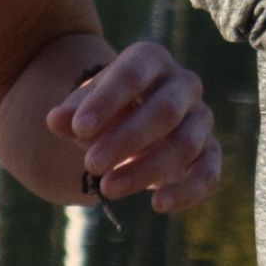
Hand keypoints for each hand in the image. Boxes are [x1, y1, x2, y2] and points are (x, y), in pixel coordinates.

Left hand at [46, 38, 221, 215]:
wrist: (130, 121)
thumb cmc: (105, 109)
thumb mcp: (84, 106)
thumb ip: (72, 113)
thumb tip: (56, 120)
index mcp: (151, 60)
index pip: (132, 75)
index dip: (106, 102)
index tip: (78, 129)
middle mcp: (183, 84)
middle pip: (165, 111)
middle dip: (126, 140)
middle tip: (90, 164)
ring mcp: (200, 117)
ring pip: (185, 144)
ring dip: (146, 170)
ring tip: (108, 188)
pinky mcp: (209, 151)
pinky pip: (208, 172)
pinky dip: (187, 191)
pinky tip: (159, 205)